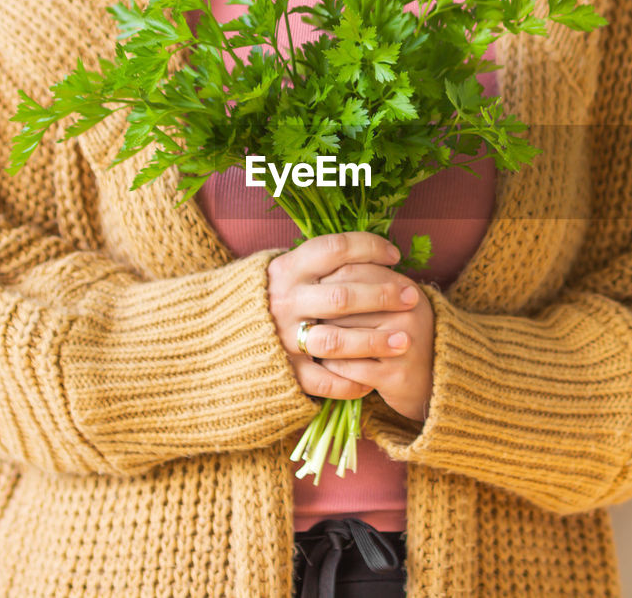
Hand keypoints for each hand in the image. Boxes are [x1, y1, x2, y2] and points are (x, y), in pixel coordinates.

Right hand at [266, 232, 417, 401]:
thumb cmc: (270, 294)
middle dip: (383, 296)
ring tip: (405, 341)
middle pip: (342, 296)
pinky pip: (321, 381)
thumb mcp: (287, 268)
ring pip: (335, 340)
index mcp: (288, 268)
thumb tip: (376, 251)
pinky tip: (372, 382)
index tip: (395, 256)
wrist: (219, 331)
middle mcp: (285, 301)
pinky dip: (348, 384)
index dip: (369, 248)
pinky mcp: (283, 369)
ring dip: (374, 341)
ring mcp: (283, 337)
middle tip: (413, 298)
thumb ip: (322, 261)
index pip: (335, 249)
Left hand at [315, 262, 434, 423]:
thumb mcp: (394, 304)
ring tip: (310, 340)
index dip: (326, 281)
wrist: (435, 379)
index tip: (313, 291)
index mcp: (405, 288)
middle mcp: (408, 311)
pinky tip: (325, 365)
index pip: (353, 271)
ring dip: (320, 340)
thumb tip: (318, 275)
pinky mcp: (395, 375)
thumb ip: (366, 284)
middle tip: (306, 318)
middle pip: (343, 304)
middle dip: (319, 313)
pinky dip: (331, 367)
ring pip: (341, 336)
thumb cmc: (401, 336)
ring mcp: (403, 343)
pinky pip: (347, 367)